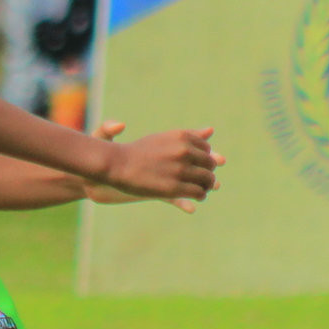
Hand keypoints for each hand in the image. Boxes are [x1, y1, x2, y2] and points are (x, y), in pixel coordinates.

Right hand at [91, 127, 220, 204]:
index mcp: (181, 137)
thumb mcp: (165, 138)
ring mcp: (180, 169)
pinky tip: (196, 198)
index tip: (196, 165)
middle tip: (201, 180)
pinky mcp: (174, 188)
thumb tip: (211, 131)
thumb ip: (189, 135)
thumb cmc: (139, 151)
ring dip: (206, 186)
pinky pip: (198, 192)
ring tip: (200, 190)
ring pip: (207, 179)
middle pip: (209, 164)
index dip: (203, 158)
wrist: (117, 164)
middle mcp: (183, 151)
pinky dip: (200, 196)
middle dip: (207, 172)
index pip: (206, 148)